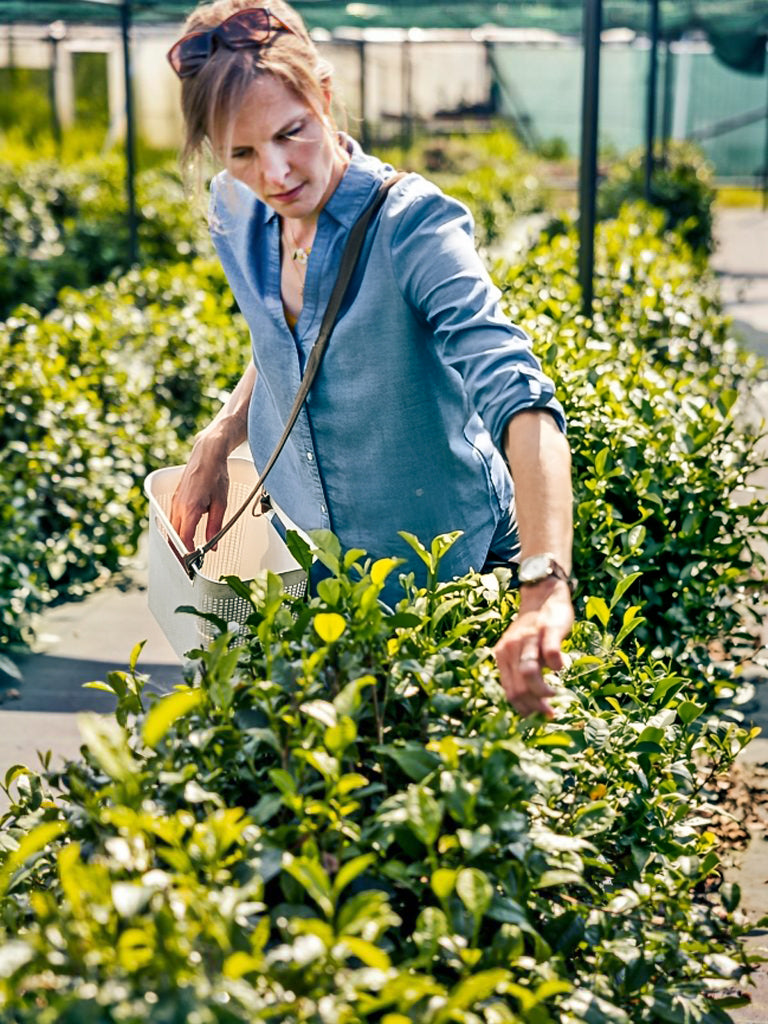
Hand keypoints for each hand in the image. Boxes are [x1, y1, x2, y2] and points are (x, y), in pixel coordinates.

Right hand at [170, 436, 230, 551]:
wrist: (207, 454)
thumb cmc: (216, 475)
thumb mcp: (221, 503)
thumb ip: (216, 526)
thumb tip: (213, 545)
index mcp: (190, 509)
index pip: (184, 538)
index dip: (187, 553)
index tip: (193, 562)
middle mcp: (178, 507)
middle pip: (174, 536)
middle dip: (179, 551)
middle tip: (187, 563)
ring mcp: (175, 502)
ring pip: (171, 528)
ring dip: (177, 541)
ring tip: (186, 552)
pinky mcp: (176, 498)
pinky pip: (172, 519)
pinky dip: (177, 530)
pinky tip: (184, 534)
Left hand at [493, 578, 573, 718]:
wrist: (543, 594)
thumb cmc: (533, 630)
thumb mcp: (519, 651)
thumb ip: (519, 672)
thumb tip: (529, 704)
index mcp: (502, 656)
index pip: (509, 691)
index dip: (524, 709)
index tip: (538, 717)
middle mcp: (510, 648)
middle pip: (518, 688)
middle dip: (534, 706)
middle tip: (549, 712)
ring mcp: (528, 638)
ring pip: (529, 673)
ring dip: (543, 692)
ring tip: (554, 696)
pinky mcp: (546, 630)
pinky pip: (550, 654)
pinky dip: (557, 667)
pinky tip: (561, 668)